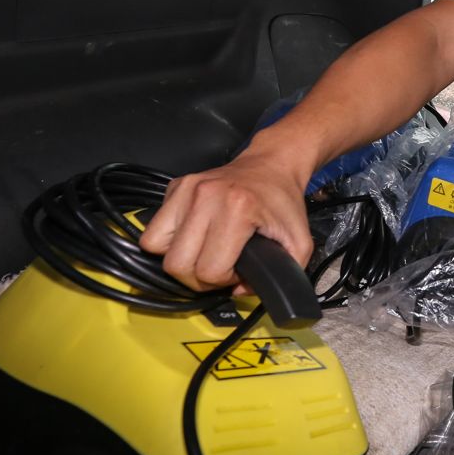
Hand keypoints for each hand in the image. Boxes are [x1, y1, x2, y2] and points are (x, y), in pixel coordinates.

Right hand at [139, 150, 313, 292]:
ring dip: (179, 260)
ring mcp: (186, 189)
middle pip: (177, 264)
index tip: (238, 270)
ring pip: (156, 247)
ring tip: (202, 255)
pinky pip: (154, 229)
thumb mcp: (299, 242)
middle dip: (197, 278)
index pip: (209, 270)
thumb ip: (282, 274)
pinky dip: (169, 241)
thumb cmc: (282, 201)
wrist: (272, 165)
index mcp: (236, 208)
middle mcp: (206, 196)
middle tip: (218, 268)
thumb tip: (240, 290)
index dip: (224, 280)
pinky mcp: (175, 186)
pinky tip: (193, 237)